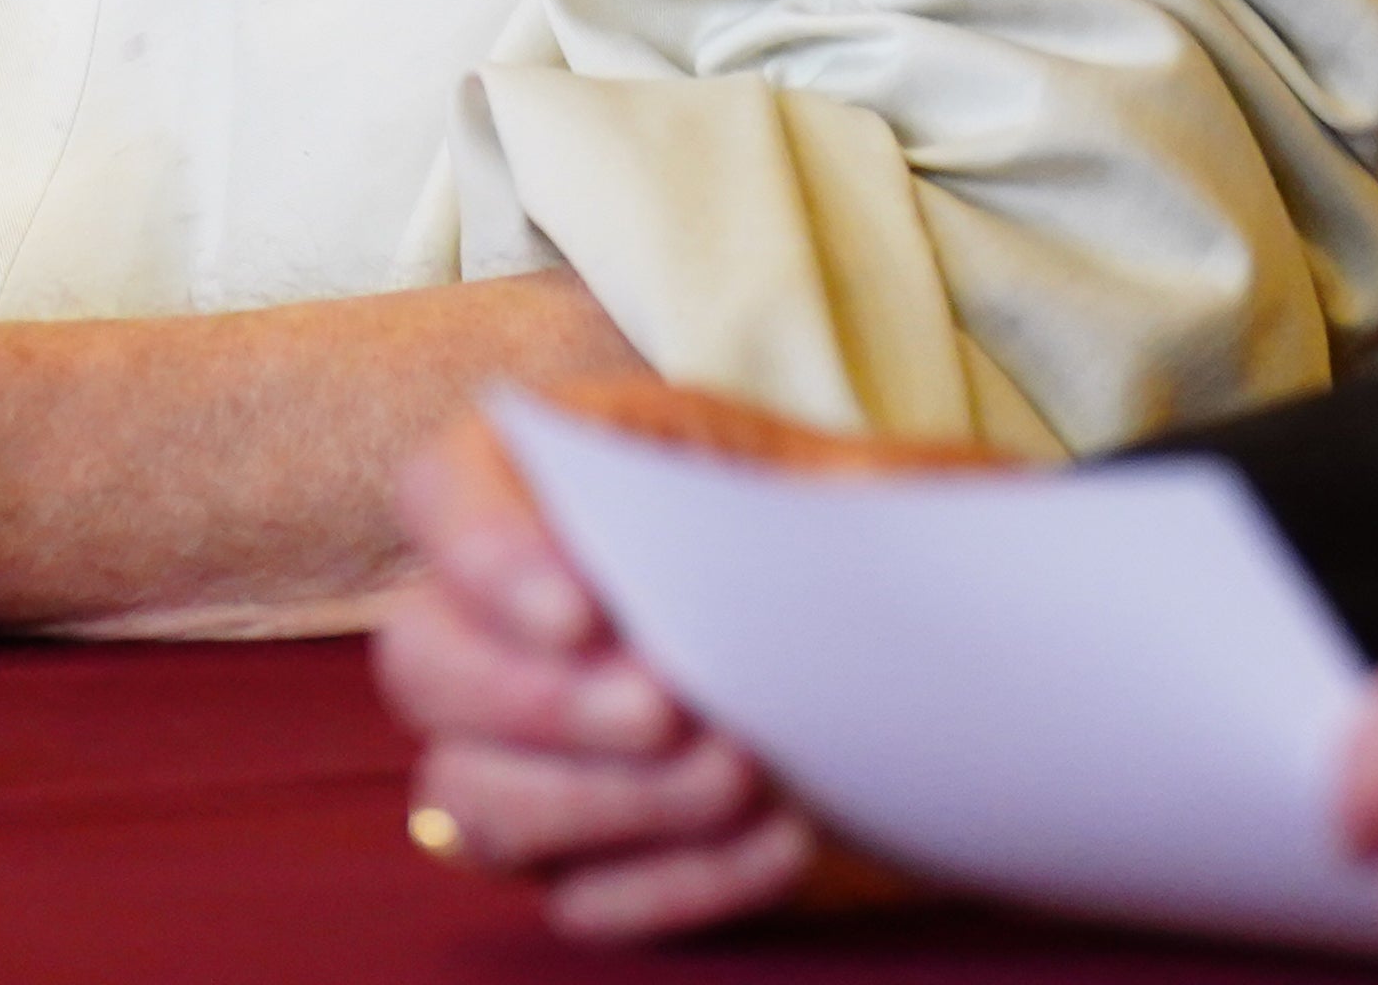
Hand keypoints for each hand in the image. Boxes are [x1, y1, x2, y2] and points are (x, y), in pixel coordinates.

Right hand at [374, 377, 974, 939]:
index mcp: (570, 477)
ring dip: (603, 800)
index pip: (442, 490)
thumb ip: (834, 490)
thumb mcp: (882, 484)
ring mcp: (533, 754)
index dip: (482, 550)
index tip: (579, 608)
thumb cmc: (889, 550)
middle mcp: (516, 617)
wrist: (955, 673)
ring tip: (743, 770)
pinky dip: (678, 881)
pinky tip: (784, 840)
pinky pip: (580, 901)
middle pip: (423, 662)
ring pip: (470, 799)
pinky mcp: (589, 861)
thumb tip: (798, 536)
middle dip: (539, 699)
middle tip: (667, 706)